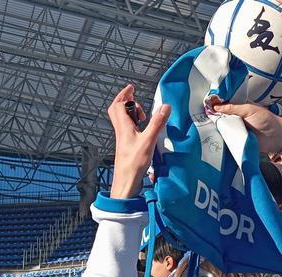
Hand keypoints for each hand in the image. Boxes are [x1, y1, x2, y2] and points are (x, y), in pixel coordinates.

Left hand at [108, 84, 170, 198]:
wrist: (126, 182)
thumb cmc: (133, 165)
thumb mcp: (148, 141)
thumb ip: (157, 123)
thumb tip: (165, 107)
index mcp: (123, 127)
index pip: (118, 105)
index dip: (124, 94)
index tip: (132, 88)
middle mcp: (121, 132)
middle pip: (117, 111)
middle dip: (125, 101)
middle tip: (135, 98)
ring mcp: (123, 139)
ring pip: (122, 120)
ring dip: (130, 113)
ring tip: (143, 114)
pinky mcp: (126, 147)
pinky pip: (127, 130)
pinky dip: (134, 124)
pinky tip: (143, 129)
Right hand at [207, 97, 281, 153]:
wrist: (276, 137)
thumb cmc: (265, 120)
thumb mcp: (249, 109)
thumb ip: (233, 108)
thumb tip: (216, 107)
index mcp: (239, 107)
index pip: (224, 103)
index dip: (215, 103)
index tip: (205, 103)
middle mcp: (235, 117)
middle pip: (221, 115)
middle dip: (212, 115)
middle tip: (200, 114)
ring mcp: (235, 129)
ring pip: (221, 127)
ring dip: (214, 126)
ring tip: (201, 124)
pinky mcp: (235, 140)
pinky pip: (225, 138)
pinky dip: (219, 137)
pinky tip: (209, 135)